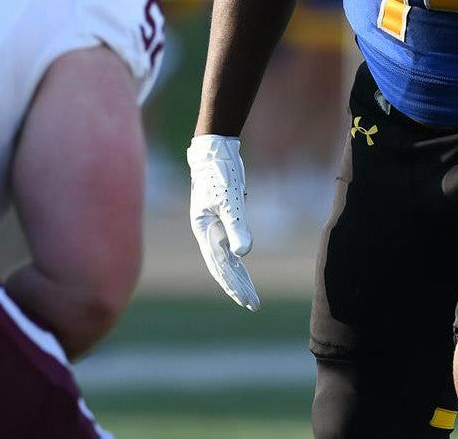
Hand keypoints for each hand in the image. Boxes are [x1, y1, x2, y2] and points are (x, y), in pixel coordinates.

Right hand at [186, 134, 259, 310]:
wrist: (214, 152)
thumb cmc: (219, 174)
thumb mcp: (231, 201)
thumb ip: (236, 227)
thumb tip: (243, 254)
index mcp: (204, 230)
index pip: (220, 265)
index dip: (233, 284)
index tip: (246, 300)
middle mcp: (207, 232)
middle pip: (223, 266)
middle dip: (237, 286)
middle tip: (253, 305)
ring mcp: (213, 226)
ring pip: (226, 257)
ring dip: (238, 276)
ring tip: (250, 294)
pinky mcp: (221, 218)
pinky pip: (228, 245)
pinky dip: (236, 259)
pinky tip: (243, 267)